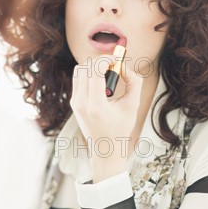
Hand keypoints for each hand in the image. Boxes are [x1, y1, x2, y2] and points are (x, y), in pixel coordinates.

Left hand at [70, 55, 143, 181]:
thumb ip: (134, 82)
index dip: (107, 59)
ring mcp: (75, 102)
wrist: (105, 149)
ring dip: (94, 67)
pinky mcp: (73, 102)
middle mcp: (81, 102)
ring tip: (108, 74)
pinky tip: (101, 81)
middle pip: (85, 67)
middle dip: (101, 62)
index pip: (95, 70)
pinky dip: (89, 74)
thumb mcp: (133, 106)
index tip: (118, 61)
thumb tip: (125, 66)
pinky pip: (78, 79)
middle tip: (115, 67)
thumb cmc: (120, 129)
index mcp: (95, 105)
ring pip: (79, 70)